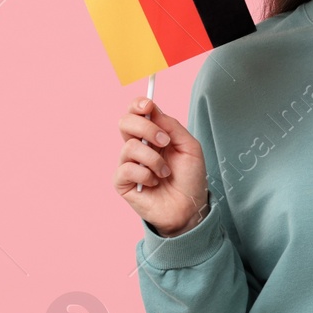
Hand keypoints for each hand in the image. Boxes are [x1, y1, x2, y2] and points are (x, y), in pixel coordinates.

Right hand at [115, 97, 209, 236]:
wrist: (190, 207)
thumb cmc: (190, 178)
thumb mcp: (190, 147)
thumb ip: (172, 127)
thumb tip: (153, 110)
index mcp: (152, 135)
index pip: (136, 112)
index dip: (138, 105)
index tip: (148, 105)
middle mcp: (137, 146)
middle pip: (125, 122)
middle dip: (146, 128)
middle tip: (165, 141)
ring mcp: (128, 163)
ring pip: (130, 147)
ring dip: (154, 159)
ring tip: (165, 172)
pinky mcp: (122, 182)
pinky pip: (127, 169)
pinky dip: (146, 175)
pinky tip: (154, 183)